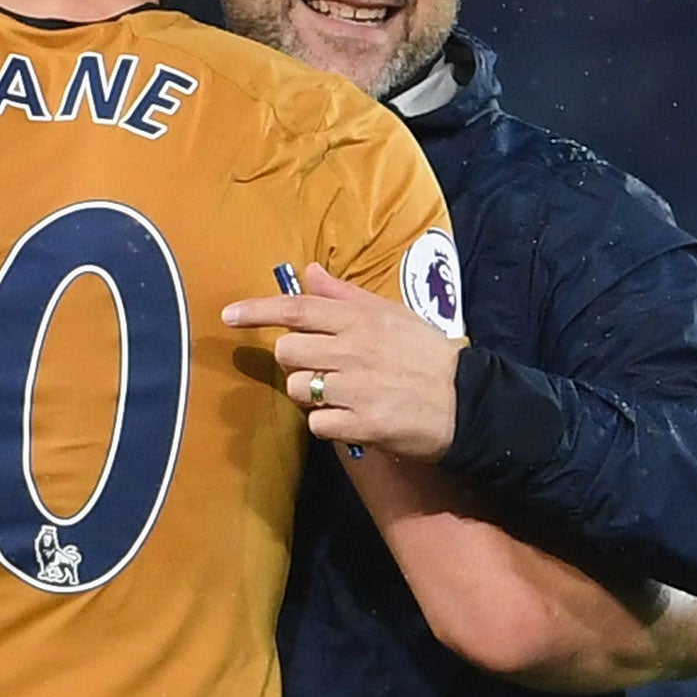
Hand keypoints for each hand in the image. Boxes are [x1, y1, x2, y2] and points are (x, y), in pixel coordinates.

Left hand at [221, 262, 460, 460]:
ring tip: (340, 394)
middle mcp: (353, 351)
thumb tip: (309, 271)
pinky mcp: (362, 424)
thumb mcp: (392, 314)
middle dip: (295, 361)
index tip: (229, 316)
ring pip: (297, 389)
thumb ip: (345, 295)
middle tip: (322, 366)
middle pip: (288, 352)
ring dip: (309, 394)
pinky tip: (349, 418)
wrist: (467, 402)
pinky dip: (326, 423)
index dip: (258, 311)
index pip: (297, 310)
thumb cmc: (426, 355)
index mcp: (360, 320)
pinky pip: (317, 424)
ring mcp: (356, 389)